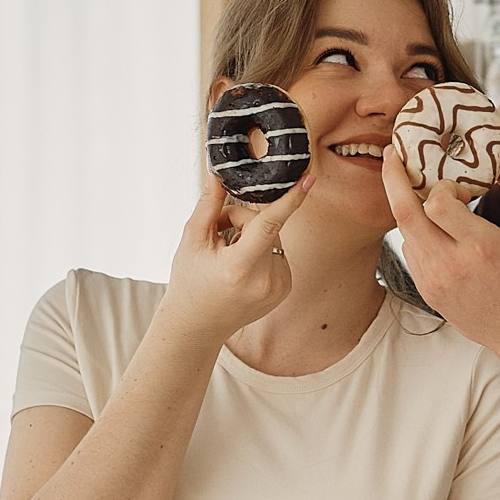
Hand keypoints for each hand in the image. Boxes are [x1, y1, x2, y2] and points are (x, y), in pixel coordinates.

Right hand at [161, 170, 310, 344]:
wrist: (198, 325)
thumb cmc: (190, 282)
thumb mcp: (192, 240)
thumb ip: (209, 204)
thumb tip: (220, 173)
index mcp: (240, 268)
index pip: (270, 225)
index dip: (291, 198)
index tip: (309, 178)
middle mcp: (266, 280)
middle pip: (265, 225)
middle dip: (243, 219)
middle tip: (218, 233)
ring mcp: (280, 287)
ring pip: (273, 238)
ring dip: (252, 236)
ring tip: (227, 254)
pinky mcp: (285, 288)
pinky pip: (277, 254)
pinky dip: (260, 252)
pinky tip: (240, 267)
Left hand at [382, 148, 499, 368]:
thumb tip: (499, 152)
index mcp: (480, 246)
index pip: (437, 202)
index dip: (441, 185)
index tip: (456, 184)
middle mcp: (451, 265)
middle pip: (404, 213)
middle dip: (393, 178)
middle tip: (392, 155)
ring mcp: (434, 282)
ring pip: (405, 231)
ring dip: (410, 207)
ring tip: (423, 194)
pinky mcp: (427, 292)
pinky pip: (411, 252)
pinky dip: (418, 233)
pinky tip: (436, 230)